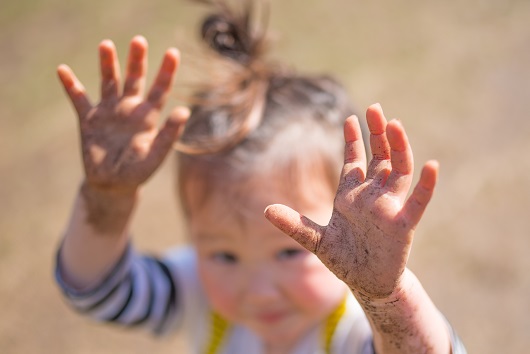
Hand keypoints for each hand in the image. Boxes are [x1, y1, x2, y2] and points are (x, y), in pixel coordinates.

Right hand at [57, 36, 188, 194]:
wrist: (113, 184)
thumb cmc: (138, 171)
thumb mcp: (156, 154)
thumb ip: (169, 134)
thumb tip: (184, 110)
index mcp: (148, 116)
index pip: (160, 89)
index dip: (167, 71)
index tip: (173, 53)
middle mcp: (129, 108)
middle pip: (134, 78)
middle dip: (136, 60)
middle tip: (138, 40)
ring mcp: (109, 112)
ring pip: (109, 82)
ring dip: (108, 64)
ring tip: (106, 44)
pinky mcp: (89, 120)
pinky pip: (79, 99)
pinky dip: (71, 85)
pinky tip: (62, 70)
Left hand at [265, 104, 437, 299]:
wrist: (365, 284)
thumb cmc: (344, 259)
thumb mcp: (315, 240)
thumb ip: (294, 225)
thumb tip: (265, 210)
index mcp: (351, 195)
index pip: (354, 160)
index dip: (353, 140)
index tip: (351, 119)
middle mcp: (372, 196)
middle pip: (378, 157)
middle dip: (377, 133)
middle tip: (375, 109)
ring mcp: (389, 207)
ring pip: (398, 170)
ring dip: (398, 148)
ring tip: (395, 124)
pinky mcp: (402, 225)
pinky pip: (417, 202)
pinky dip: (426, 185)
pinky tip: (432, 166)